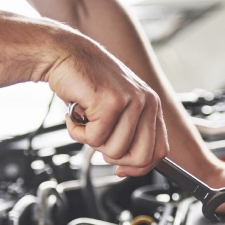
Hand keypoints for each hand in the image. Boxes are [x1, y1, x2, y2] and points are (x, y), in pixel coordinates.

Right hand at [45, 31, 168, 175]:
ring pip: (115, 151)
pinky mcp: (111, 102)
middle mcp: (147, 102)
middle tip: (98, 138)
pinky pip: (94, 139)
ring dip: (91, 141)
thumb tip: (127, 168)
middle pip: (140, 158)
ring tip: (85, 119)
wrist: (64, 55)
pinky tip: (75, 112)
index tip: (121, 169)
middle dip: (114, 157)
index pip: (160, 152)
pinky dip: (77, 131)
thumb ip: (128, 135)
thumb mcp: (117, 110)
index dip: (139, 167)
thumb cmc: (87, 83)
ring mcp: (131, 101)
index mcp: (152, 106)